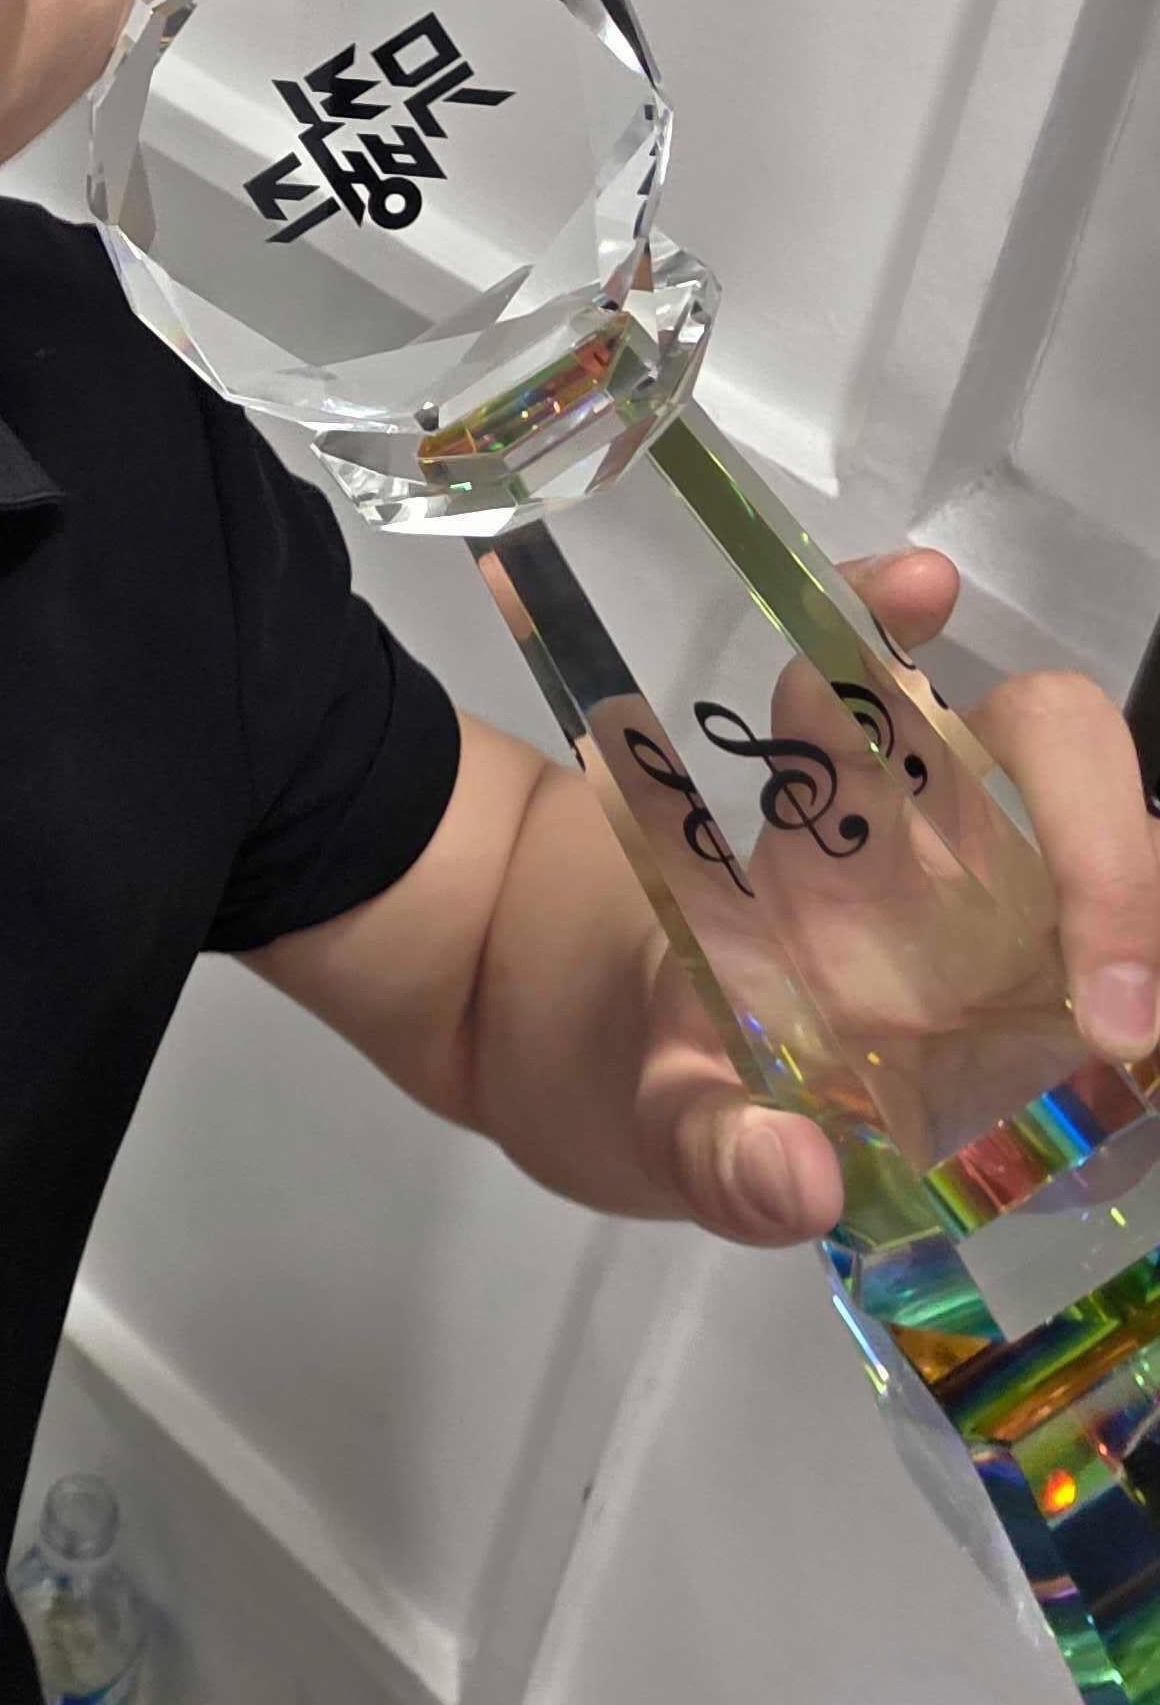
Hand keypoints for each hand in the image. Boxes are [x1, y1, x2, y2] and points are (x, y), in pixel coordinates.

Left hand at [631, 546, 1159, 1246]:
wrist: (681, 1117)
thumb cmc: (658, 1066)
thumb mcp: (657, 1110)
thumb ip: (709, 1141)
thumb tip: (796, 1181)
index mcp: (807, 819)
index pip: (848, 675)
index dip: (885, 616)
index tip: (925, 586)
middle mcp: (923, 835)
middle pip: (1037, 740)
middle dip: (1096, 822)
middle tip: (1111, 999)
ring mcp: (1003, 901)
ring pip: (1107, 835)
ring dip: (1135, 900)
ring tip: (1128, 1044)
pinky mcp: (1048, 979)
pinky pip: (1118, 957)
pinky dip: (1142, 970)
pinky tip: (1134, 1068)